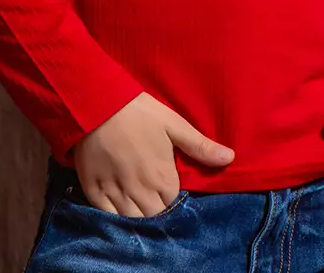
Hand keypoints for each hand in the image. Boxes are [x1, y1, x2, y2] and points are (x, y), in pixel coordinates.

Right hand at [73, 92, 234, 216]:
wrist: (97, 103)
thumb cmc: (138, 112)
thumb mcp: (173, 124)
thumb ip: (200, 146)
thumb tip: (230, 159)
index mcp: (163, 178)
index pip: (174, 203)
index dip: (172, 195)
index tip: (168, 185)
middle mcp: (140, 191)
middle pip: (155, 216)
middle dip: (157, 209)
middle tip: (154, 193)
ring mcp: (115, 193)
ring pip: (132, 220)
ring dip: (138, 216)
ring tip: (138, 201)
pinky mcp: (93, 191)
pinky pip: (106, 217)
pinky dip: (114, 217)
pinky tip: (117, 206)